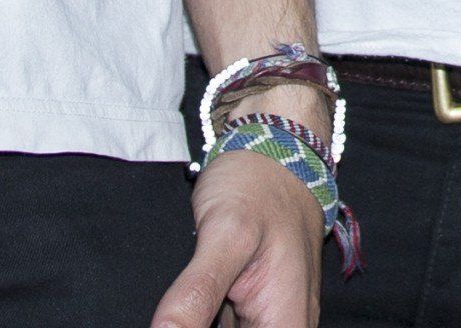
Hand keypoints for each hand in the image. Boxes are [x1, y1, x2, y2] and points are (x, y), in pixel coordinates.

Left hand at [152, 142, 323, 327]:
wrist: (273, 150)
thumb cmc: (258, 185)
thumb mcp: (225, 233)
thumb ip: (195, 293)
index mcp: (286, 322)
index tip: (177, 323)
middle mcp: (281, 326)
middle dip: (196, 326)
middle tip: (174, 311)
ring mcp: (263, 319)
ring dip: (193, 323)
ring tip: (180, 303)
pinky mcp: (247, 311)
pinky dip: (196, 320)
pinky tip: (180, 311)